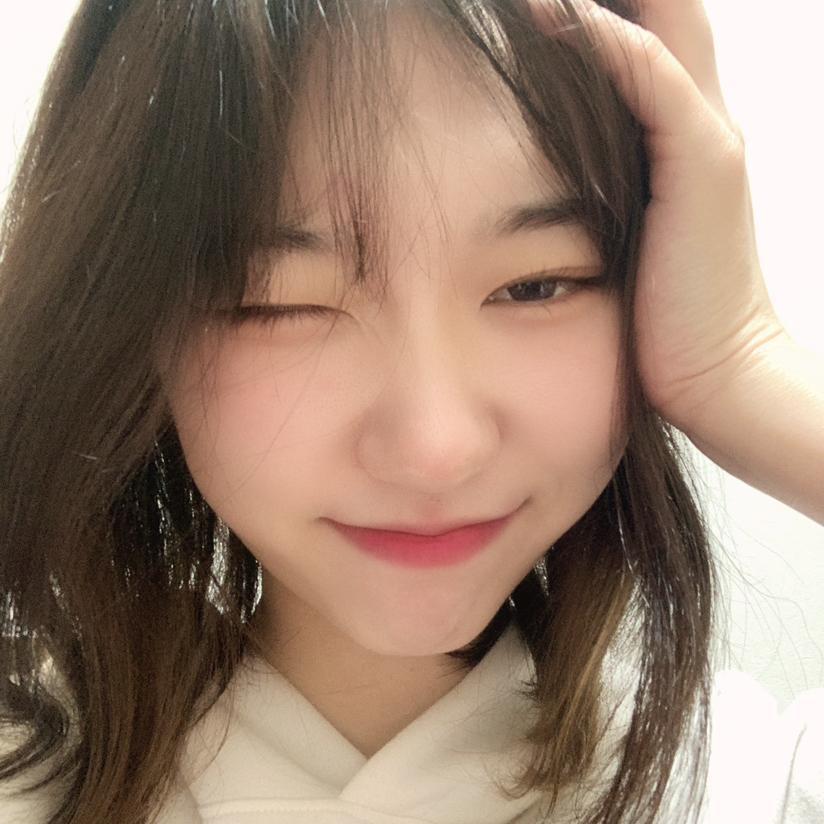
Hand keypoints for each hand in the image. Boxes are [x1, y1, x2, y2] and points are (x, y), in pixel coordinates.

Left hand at [526, 0, 787, 432]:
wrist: (718, 369)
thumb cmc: (664, 315)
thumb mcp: (624, 239)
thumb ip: (599, 195)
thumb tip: (539, 185)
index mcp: (681, 134)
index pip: (650, 35)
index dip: (602, 11)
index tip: (533, 14)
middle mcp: (701, 120)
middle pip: (667, 13)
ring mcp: (708, 138)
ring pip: (661, 28)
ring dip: (597, 5)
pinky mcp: (703, 166)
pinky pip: (656, 82)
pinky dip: (611, 45)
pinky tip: (557, 20)